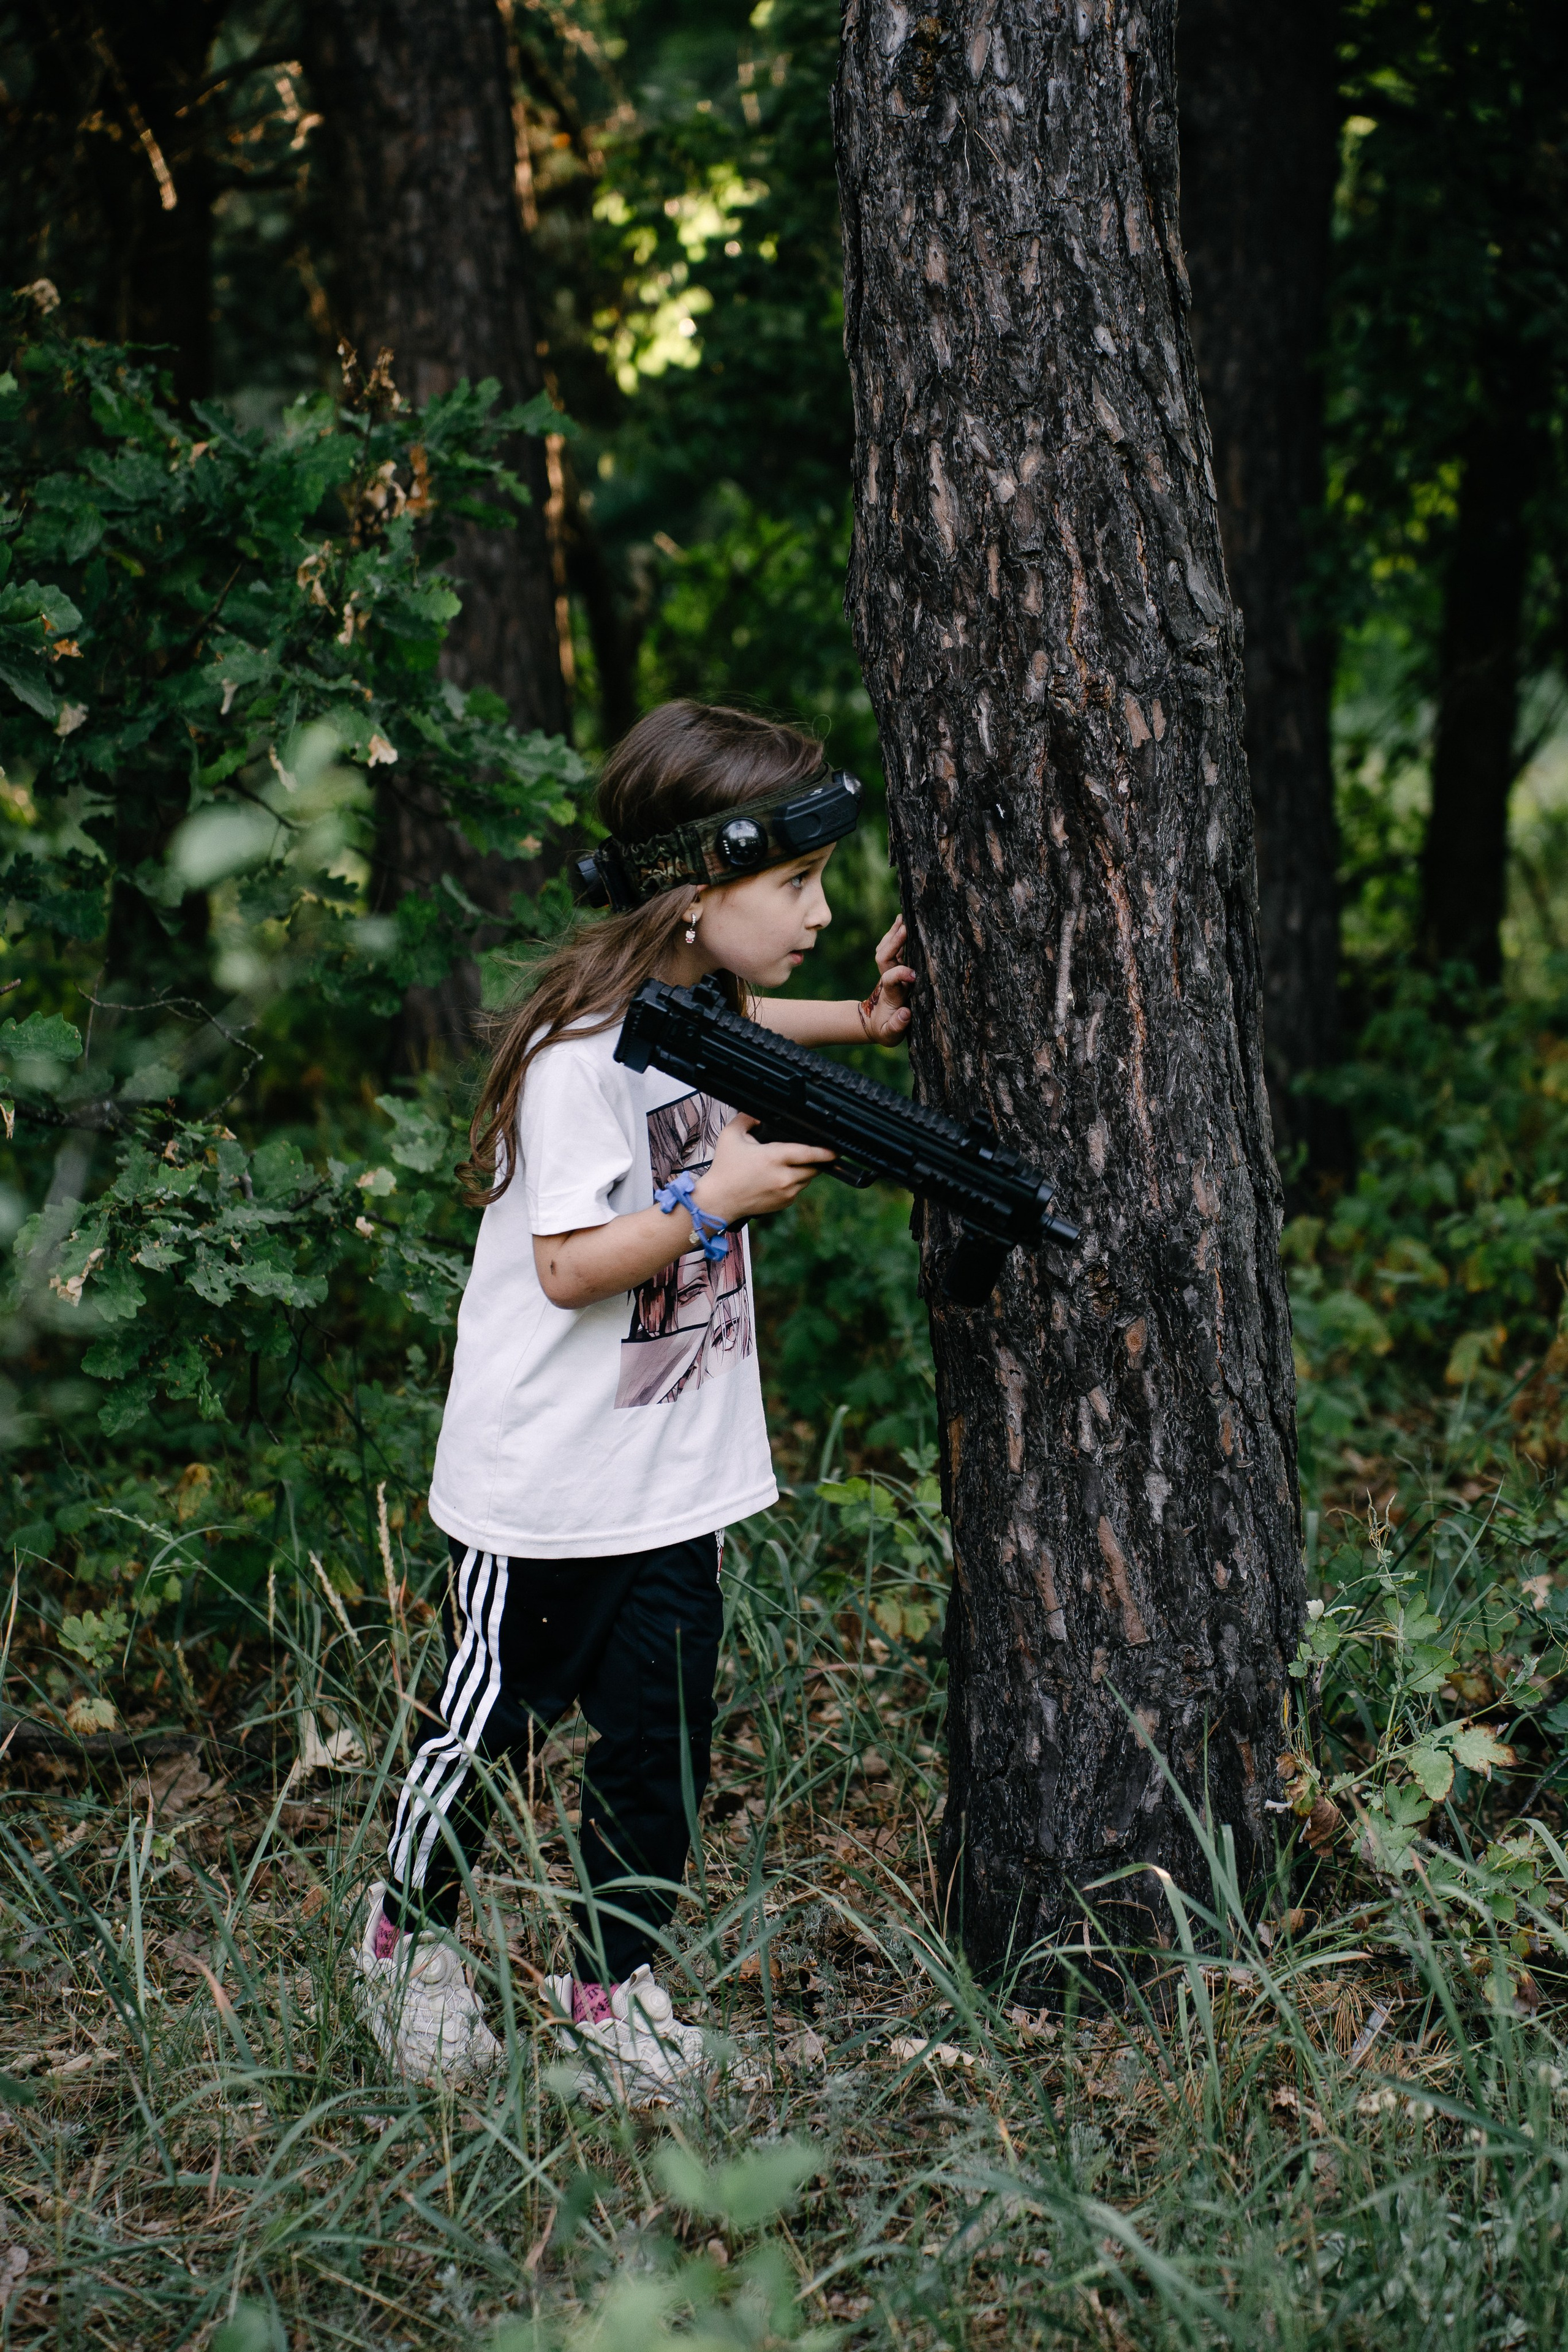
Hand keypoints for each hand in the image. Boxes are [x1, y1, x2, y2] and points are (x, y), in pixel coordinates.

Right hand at [694, 1115, 834, 1222]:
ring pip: (807, 1179)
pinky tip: (780, 1177)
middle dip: (815, 1159)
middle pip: (814, 1167)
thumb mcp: (731, 1136)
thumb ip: (746, 1118)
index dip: (825, 1151)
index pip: (808, 1152)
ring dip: (804, 1171)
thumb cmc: (724, 1169)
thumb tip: (759, 1111)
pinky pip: (798, 1190)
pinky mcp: (784, 1203)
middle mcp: (783, 1177)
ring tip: (789, 1164)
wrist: (719, 1201)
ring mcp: (786, 1193)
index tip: (835, 1149)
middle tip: (811, 1152)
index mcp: (774, 1158)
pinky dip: (795, 1183)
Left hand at [857, 914, 914, 1044]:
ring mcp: (889, 973)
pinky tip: (903, 924)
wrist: (874, 1025)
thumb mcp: (890, 1034)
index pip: (891, 979)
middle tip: (905, 926)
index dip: (900, 974)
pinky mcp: (892, 969)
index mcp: (890, 994)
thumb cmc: (886, 1030)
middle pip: (885, 956)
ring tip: (903, 918)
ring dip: (893, 934)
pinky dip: (896, 936)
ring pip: (886, 949)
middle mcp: (888, 980)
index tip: (913, 974)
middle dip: (894, 942)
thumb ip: (897, 1025)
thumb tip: (905, 1013)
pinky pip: (891, 949)